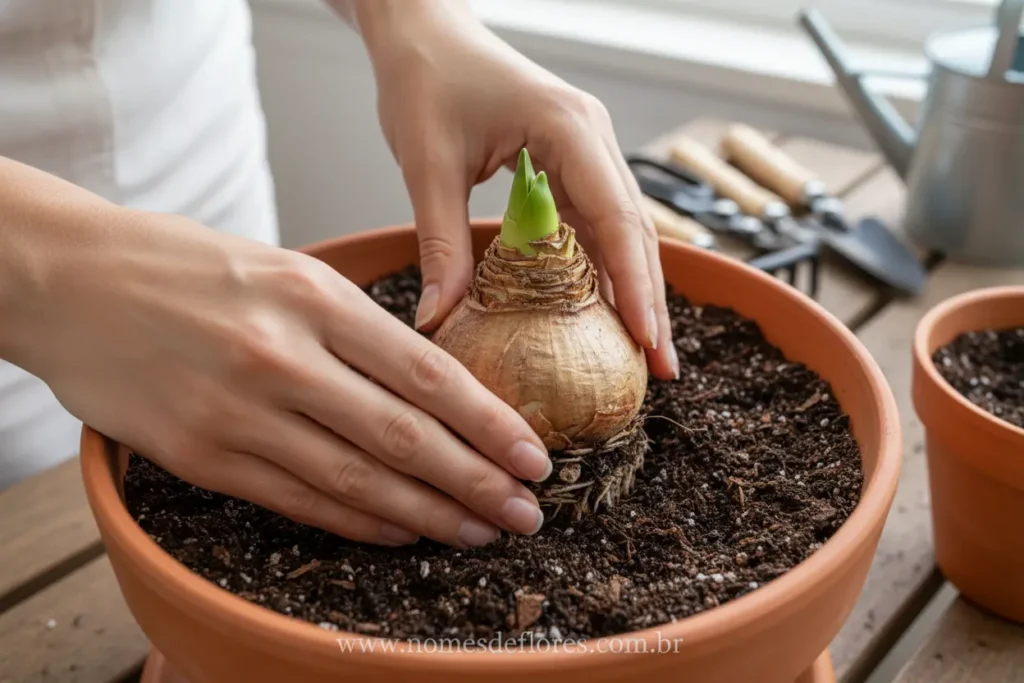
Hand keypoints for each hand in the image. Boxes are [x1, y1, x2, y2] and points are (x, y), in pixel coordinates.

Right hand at [3, 163, 550, 546]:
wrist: (69, 280)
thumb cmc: (184, 266)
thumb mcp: (283, 267)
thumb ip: (353, 324)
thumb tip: (431, 383)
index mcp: (313, 297)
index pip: (426, 373)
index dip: (488, 423)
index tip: (533, 455)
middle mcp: (282, 357)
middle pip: (404, 436)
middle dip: (477, 482)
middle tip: (527, 512)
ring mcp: (239, 412)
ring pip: (357, 480)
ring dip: (427, 515)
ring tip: (478, 531)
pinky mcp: (201, 456)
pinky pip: (298, 500)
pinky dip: (357, 522)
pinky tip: (400, 533)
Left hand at [354, 0, 677, 379]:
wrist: (423, 30)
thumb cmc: (426, 79)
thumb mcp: (427, 163)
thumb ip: (440, 243)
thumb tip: (438, 319)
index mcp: (568, 128)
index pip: (616, 217)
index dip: (634, 284)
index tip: (645, 340)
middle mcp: (592, 137)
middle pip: (635, 229)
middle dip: (650, 299)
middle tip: (659, 368)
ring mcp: (587, 148)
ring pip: (624, 228)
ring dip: (634, 288)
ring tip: (643, 351)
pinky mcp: (571, 160)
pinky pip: (597, 221)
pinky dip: (605, 266)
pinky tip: (606, 311)